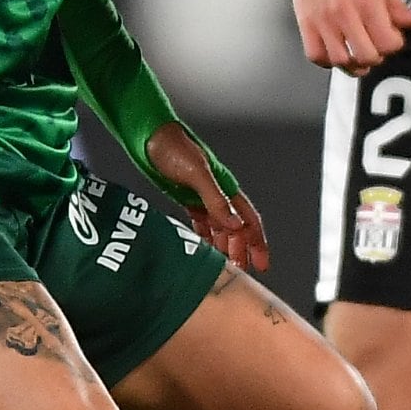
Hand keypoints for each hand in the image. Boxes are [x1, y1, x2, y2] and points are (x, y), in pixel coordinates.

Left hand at [148, 121, 272, 274]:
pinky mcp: (186, 199)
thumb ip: (216, 200)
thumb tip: (235, 225)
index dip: (257, 242)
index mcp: (226, 187)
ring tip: (223, 267)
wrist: (149, 137)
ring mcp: (202, 197)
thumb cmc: (173, 148)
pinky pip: (201, 224)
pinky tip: (203, 250)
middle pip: (236, 228)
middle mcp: (218, 194)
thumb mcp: (197, 174)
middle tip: (242, 272)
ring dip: (223, 247)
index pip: (248, 220)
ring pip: (219, 229)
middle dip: (242, 250)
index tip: (262, 263)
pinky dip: (204, 238)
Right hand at [289, 0, 410, 73]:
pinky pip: (316, 55)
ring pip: (340, 60)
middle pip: (366, 56)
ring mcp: (324, 21)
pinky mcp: (306, 25)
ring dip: (352, 65)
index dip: (393, 45)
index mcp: (368, 3)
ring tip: (356, 57)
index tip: (390, 39)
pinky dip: (328, 61)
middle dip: (375, 58)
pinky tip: (336, 54)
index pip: (388, 42)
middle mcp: (345, 13)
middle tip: (374, 50)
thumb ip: (399, 8)